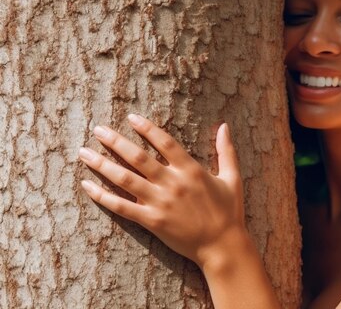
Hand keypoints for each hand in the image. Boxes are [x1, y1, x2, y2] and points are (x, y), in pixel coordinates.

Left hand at [78, 114, 244, 265]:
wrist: (222, 245)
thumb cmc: (229, 212)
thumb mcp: (232, 178)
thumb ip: (226, 151)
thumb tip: (224, 126)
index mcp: (191, 170)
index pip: (164, 142)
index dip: (146, 128)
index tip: (131, 117)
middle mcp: (172, 182)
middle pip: (138, 156)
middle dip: (115, 141)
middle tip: (98, 129)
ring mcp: (160, 202)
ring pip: (124, 178)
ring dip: (102, 164)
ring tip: (84, 153)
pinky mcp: (151, 221)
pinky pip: (121, 206)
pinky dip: (102, 196)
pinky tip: (87, 186)